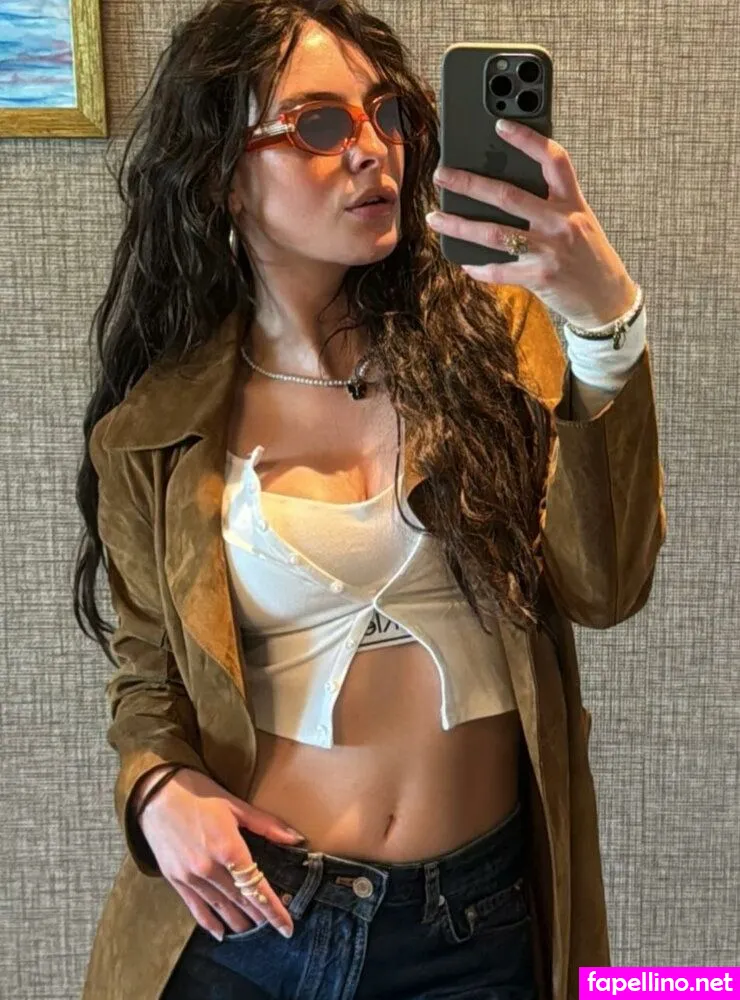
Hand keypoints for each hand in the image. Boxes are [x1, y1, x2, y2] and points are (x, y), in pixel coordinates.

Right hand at [138, 768, 304, 940]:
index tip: (287, 927)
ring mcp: (190, 877)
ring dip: (239, 922)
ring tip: (254, 932)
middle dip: (260, 917)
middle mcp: (209, 868)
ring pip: (220, 908)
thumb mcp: (236, 805)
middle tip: (274, 928)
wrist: (156, 793)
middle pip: (241, 900)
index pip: (257, 887)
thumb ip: (267, 825)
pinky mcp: (175, 880)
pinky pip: (196, 908)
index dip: (274, 910)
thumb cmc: (199, 794)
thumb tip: (296, 839)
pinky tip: (220, 933)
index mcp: (229, 848)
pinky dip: (209, 923)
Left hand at [426, 119, 637, 329]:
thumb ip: (552, 205)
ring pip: (494, 233)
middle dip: (470, 183)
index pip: (554, 161)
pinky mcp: (539, 277)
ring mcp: (549, 250)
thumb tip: (507, 191)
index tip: (501, 125)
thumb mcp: (579, 222)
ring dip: (460, 225)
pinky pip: (499, 270)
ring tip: (436, 217)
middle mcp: (561, 222)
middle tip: (442, 175)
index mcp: (572, 203)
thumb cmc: (589, 257)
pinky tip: (464, 263)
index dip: (528, 139)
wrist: (607, 299)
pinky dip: (478, 267)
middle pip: (509, 195)